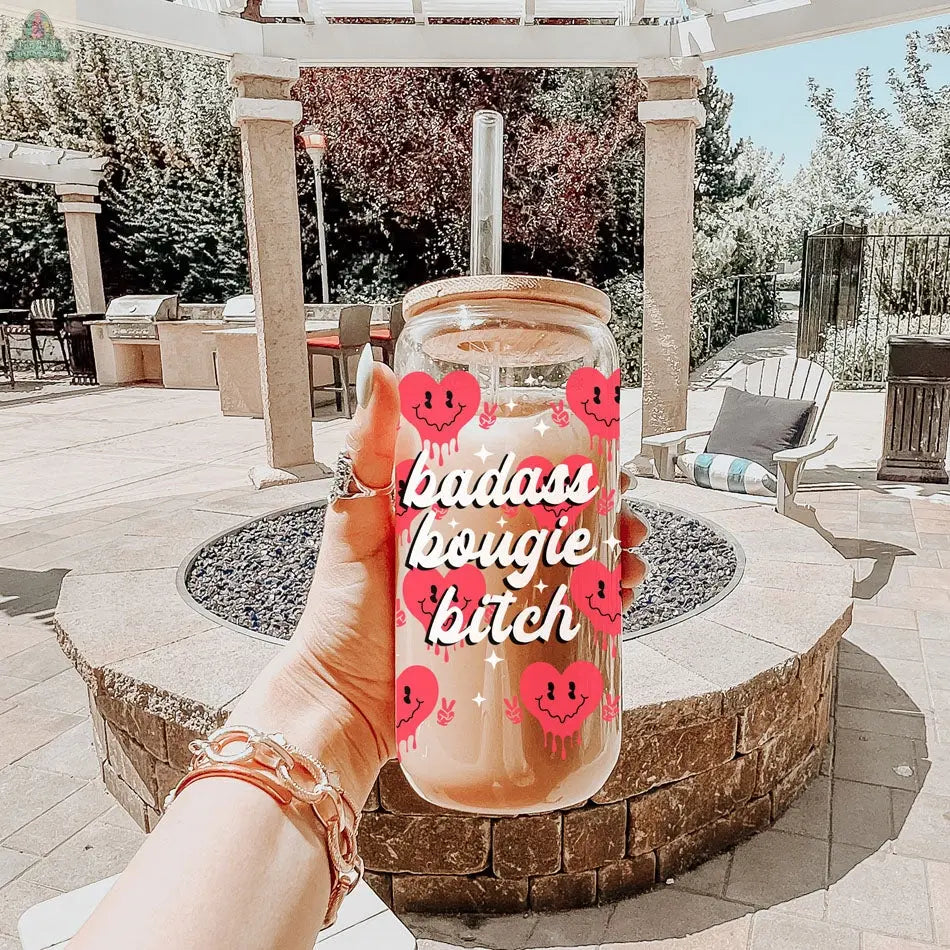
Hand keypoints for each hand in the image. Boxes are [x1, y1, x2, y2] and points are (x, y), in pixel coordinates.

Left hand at [231, 358, 650, 805]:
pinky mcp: (506, 644)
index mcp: (452, 514)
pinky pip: (565, 621)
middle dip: (607, 513)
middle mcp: (481, 551)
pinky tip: (620, 602)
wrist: (341, 703)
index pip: (521, 478)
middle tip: (629, 516)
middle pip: (560, 522)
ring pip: (573, 569)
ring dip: (614, 559)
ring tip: (632, 561)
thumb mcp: (356, 520)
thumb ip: (368, 450)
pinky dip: (600, 610)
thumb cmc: (340, 610)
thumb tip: (380, 370)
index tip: (603, 455)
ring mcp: (497, 599)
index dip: (569, 465)